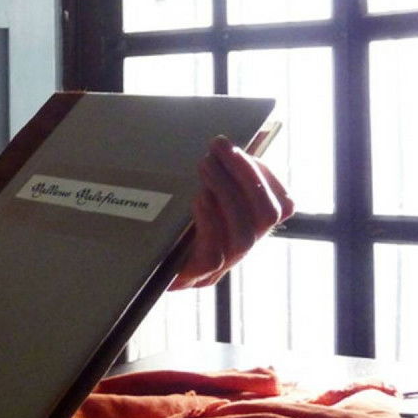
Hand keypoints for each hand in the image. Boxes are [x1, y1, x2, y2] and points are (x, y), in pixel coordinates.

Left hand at [169, 136, 294, 289]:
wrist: (137, 261)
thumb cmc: (168, 220)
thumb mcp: (195, 193)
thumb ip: (215, 174)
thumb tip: (226, 141)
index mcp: (248, 227)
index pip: (281, 206)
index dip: (266, 176)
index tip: (240, 149)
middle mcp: (240, 248)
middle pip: (266, 216)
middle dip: (246, 175)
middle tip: (219, 147)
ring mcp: (220, 267)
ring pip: (243, 236)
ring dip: (227, 192)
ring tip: (205, 165)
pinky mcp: (196, 276)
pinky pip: (214, 256)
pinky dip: (210, 222)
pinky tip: (198, 199)